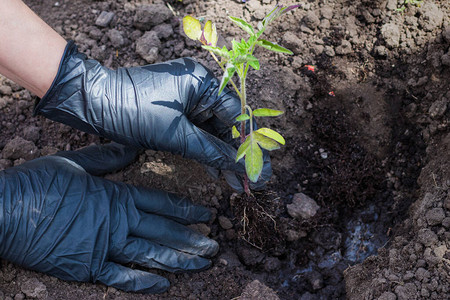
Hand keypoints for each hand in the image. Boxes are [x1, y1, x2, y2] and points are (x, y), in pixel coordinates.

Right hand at [0, 143, 217, 292]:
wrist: (5, 211)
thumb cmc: (38, 183)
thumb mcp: (76, 162)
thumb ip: (108, 157)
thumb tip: (133, 146)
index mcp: (117, 195)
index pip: (162, 203)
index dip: (187, 209)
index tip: (207, 215)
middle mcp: (118, 221)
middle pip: (164, 231)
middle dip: (192, 239)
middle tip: (215, 245)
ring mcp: (105, 245)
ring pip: (151, 254)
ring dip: (178, 259)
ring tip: (202, 263)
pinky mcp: (88, 266)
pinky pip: (122, 277)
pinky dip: (143, 281)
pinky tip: (163, 284)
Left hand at [34, 41, 270, 191]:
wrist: (91, 102)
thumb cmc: (131, 110)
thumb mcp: (174, 134)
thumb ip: (210, 150)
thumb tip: (240, 168)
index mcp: (201, 81)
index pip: (234, 116)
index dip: (246, 145)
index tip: (257, 169)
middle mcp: (197, 85)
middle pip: (225, 124)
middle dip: (235, 154)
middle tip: (249, 181)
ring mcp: (185, 97)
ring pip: (211, 130)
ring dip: (220, 155)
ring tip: (234, 182)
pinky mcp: (174, 109)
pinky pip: (195, 130)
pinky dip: (203, 149)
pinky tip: (215, 170)